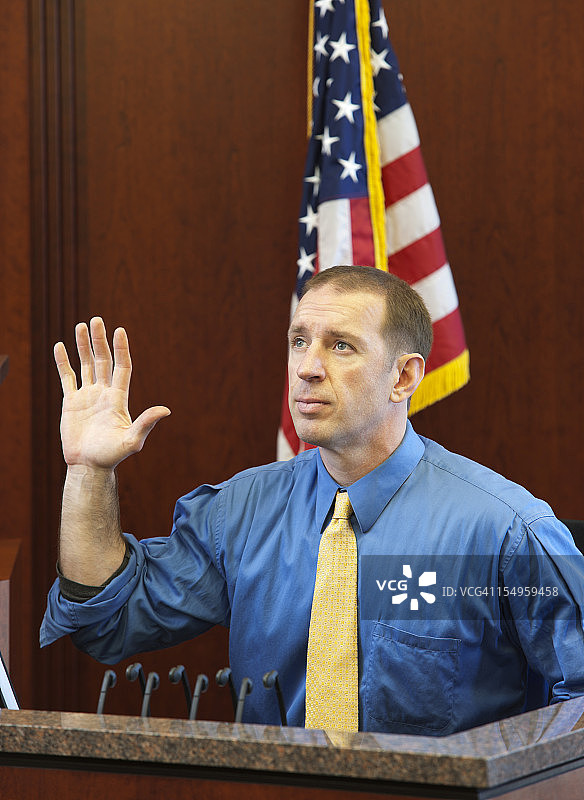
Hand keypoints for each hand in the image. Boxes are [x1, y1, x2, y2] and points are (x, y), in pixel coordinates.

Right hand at [54, 317, 170, 468]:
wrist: (89, 466)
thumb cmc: (112, 455)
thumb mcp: (132, 440)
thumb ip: (146, 423)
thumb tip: (166, 410)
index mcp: (119, 398)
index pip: (122, 367)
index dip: (121, 349)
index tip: (119, 330)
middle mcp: (104, 393)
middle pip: (103, 360)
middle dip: (99, 340)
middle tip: (96, 320)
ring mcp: (88, 396)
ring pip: (86, 365)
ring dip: (83, 346)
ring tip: (81, 326)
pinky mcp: (71, 402)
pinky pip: (67, 378)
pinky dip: (63, 363)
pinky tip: (60, 347)